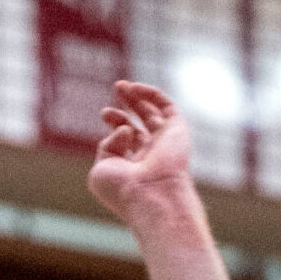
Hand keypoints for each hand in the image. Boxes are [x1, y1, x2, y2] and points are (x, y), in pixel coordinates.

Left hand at [87, 81, 192, 216]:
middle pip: (140, 126)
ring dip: (138, 98)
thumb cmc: (123, 189)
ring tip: (121, 85)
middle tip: (116, 89)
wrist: (150, 194)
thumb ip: (107, 145)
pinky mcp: (178, 133)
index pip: (125, 139)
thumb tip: (124, 128)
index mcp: (134, 167)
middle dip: (126, 108)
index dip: (115, 122)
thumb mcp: (102, 168)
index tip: (104, 113)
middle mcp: (152, 155)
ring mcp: (166, 144)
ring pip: (155, 115)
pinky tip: (135, 88)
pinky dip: (152, 96)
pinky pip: (168, 108)